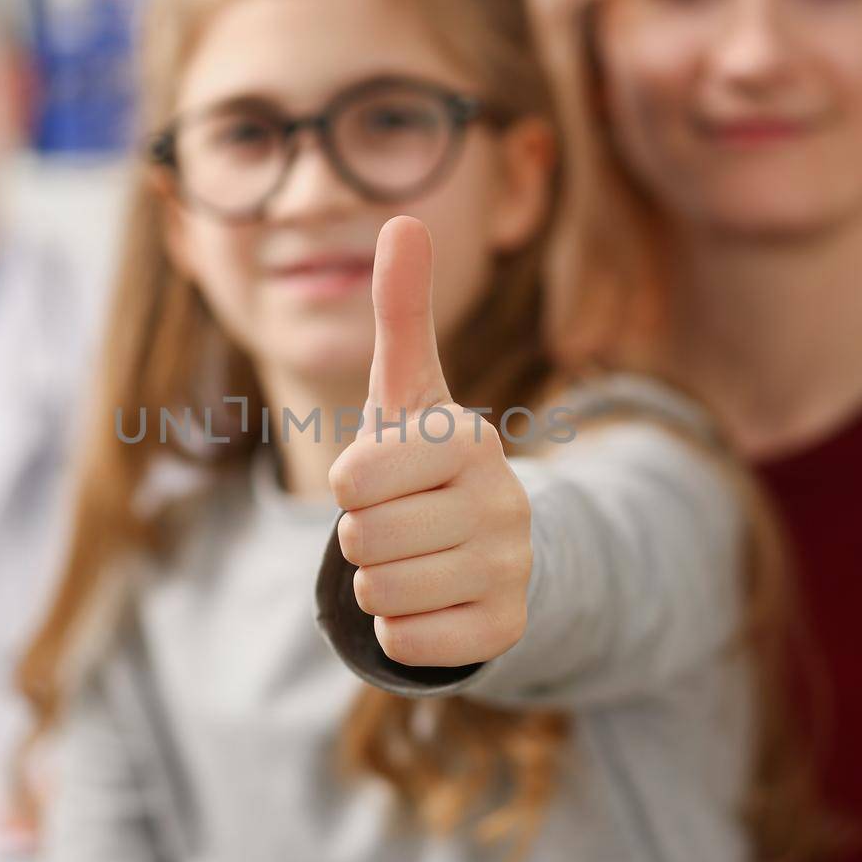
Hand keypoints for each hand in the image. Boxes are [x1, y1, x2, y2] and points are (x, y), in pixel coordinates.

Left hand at [327, 216, 531, 667]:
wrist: (485, 546)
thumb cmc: (426, 462)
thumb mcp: (408, 393)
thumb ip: (401, 312)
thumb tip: (402, 217)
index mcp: (470, 439)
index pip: (354, 481)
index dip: (349, 486)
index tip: (382, 478)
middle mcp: (504, 501)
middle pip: (362, 542)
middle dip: (360, 539)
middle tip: (397, 524)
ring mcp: (512, 569)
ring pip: (380, 595)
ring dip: (375, 585)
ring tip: (412, 559)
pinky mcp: (508, 630)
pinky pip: (409, 644)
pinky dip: (400, 631)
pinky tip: (431, 602)